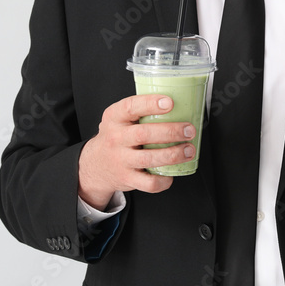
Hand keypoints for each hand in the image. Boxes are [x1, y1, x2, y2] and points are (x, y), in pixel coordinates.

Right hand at [77, 94, 195, 209]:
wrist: (96, 164)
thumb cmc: (116, 136)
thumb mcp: (119, 118)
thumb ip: (140, 110)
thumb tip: (179, 102)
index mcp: (114, 118)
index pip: (130, 107)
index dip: (150, 104)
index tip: (170, 102)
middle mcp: (115, 138)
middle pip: (143, 134)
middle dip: (171, 132)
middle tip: (189, 130)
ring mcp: (120, 160)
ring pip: (149, 159)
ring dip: (173, 154)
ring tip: (189, 150)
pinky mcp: (127, 178)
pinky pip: (148, 183)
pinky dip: (164, 180)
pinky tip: (172, 173)